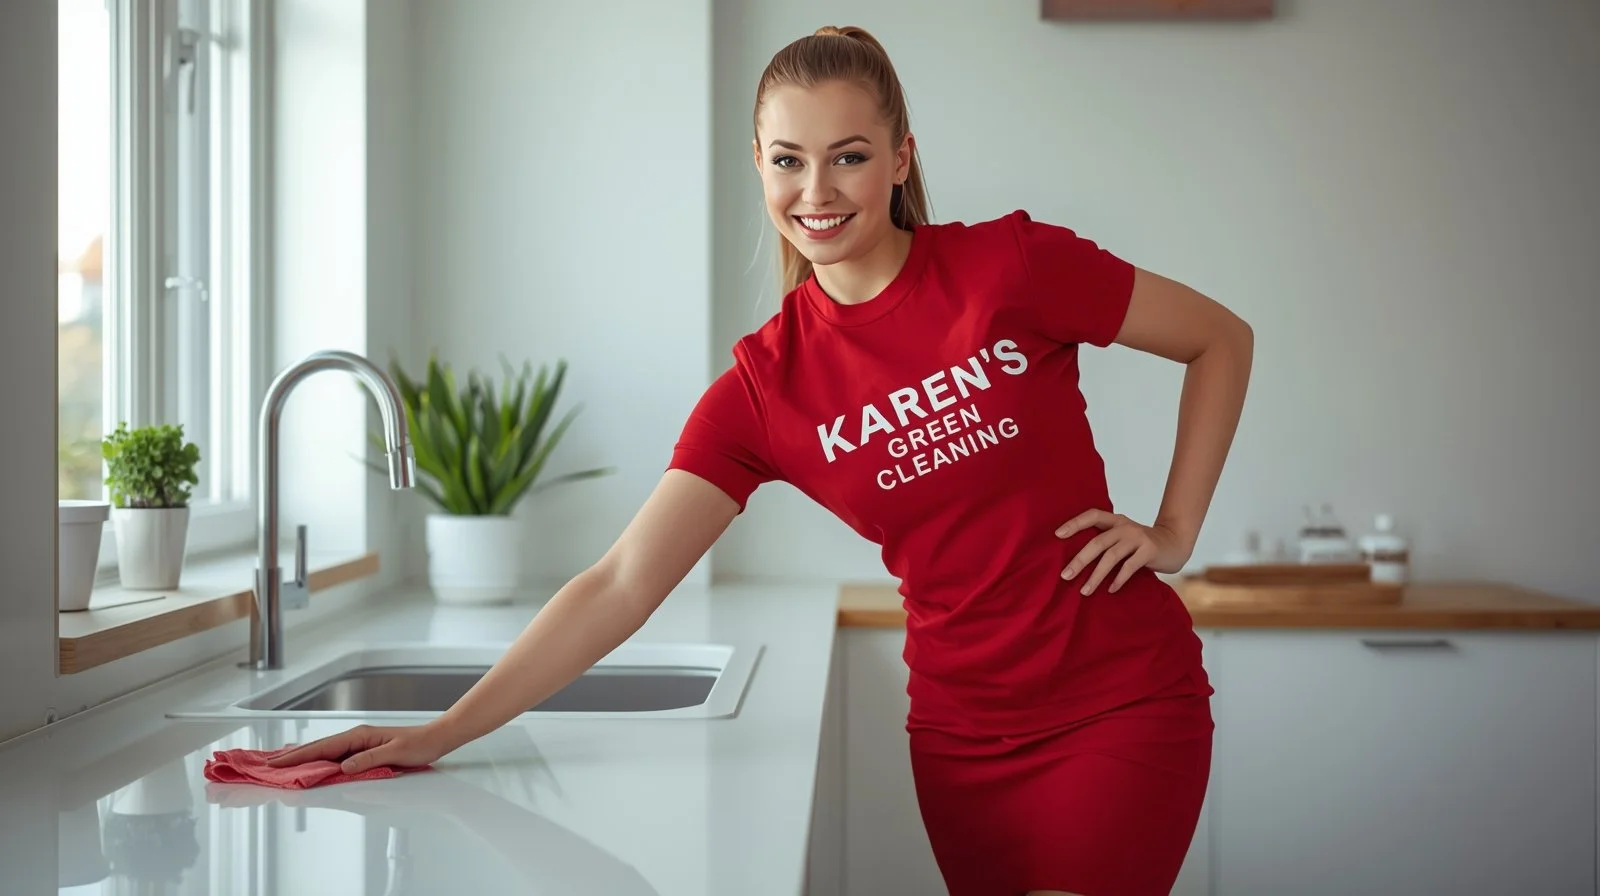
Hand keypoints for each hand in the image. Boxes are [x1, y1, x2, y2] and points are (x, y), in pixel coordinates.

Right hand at [265, 722, 454, 774]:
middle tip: (266, 765)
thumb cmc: (418, 744)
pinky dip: (318, 760)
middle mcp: (355, 737)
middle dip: (291, 757)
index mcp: (358, 736)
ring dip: (302, 758)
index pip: (322, 748)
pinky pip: (334, 756)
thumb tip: (343, 767)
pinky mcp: (362, 750)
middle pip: (317, 748)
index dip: (298, 757)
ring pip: (323, 752)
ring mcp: (358, 743)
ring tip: (280, 765)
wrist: (435, 738)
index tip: (276, 763)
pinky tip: (310, 764)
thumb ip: (369, 760)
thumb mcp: (395, 753)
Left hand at [1055, 510, 1191, 594]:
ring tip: (1084, 591)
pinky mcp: (1149, 551)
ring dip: (1096, 575)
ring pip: (1111, 556)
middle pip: (1098, 542)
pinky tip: (1110, 590)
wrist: (1175, 543)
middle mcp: (1125, 526)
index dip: (1074, 523)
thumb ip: (1106, 541)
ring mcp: (1138, 537)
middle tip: (1065, 575)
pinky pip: (1129, 567)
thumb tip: (1075, 560)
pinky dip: (1118, 580)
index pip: (1092, 516)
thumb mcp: (1123, 537)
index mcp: (1116, 520)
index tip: (1057, 535)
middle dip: (1080, 560)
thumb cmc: (1141, 544)